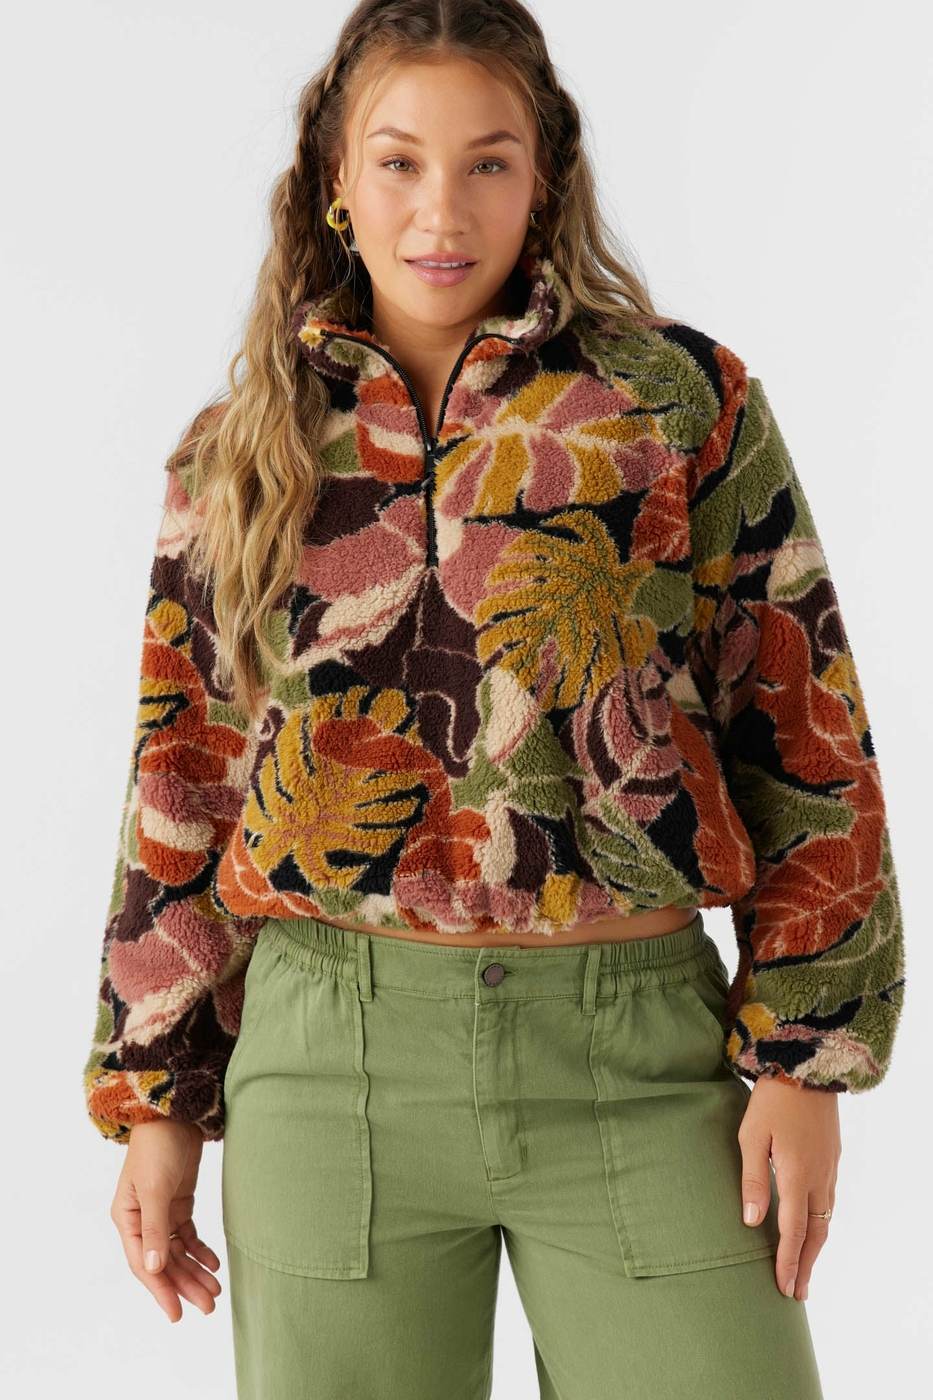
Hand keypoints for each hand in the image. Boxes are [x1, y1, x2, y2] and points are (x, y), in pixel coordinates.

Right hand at [110, 1118, 222, 1322]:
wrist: (174, 1113)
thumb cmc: (157, 1146)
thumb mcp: (155, 1188)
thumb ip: (155, 1228)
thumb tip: (154, 1268)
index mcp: (127, 1218)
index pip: (143, 1264)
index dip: (161, 1290)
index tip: (177, 1314)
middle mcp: (142, 1220)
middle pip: (164, 1262)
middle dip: (185, 1285)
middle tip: (209, 1306)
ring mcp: (161, 1212)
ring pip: (178, 1252)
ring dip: (195, 1271)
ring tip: (215, 1291)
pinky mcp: (178, 1202)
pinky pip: (188, 1235)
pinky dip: (200, 1250)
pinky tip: (214, 1263)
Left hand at [737, 1075, 840, 1301]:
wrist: (806, 1066)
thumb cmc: (771, 1100)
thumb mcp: (752, 1137)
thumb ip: (753, 1180)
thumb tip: (754, 1222)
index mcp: (797, 1175)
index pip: (794, 1231)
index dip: (788, 1262)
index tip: (784, 1288)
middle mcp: (819, 1177)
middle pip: (816, 1233)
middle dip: (806, 1265)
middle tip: (797, 1292)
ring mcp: (829, 1167)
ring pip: (826, 1218)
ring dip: (815, 1247)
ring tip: (804, 1268)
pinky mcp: (831, 1156)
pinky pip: (829, 1200)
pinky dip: (822, 1222)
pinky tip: (813, 1226)